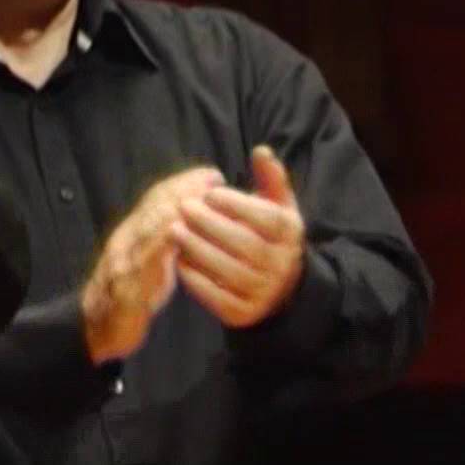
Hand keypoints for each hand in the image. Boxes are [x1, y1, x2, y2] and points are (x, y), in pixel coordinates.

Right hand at [81, 165, 224, 361]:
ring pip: (148, 228)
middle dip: (185, 188)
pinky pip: (144, 263)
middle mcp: (125, 241)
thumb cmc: (130, 297)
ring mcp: (123, 264)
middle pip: (154, 206)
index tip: (211, 174)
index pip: (156, 199)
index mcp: (131, 233)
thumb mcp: (146, 262)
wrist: (96, 330)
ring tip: (202, 199)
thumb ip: (164, 241)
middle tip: (213, 178)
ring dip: (176, 209)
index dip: (183, 183)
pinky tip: (179, 234)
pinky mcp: (126, 289)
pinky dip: (162, 245)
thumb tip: (195, 220)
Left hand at [173, 145, 306, 327]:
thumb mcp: (278, 206)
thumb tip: (260, 150)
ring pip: (227, 270)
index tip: (210, 193)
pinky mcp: (242, 313)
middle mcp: (281, 266)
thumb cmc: (270, 235)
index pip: (265, 219)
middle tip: (183, 207)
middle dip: (210, 224)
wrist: (279, 288)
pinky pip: (215, 296)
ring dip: (197, 248)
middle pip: (244, 244)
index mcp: (290, 235)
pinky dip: (195, 278)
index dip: (236, 204)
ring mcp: (262, 293)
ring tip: (174, 230)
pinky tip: (179, 259)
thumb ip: (270, 178)